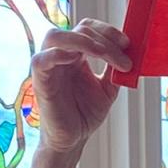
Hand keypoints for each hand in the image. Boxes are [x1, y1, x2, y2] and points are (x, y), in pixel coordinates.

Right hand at [30, 19, 131, 153]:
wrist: (74, 138)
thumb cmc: (85, 113)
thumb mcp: (107, 89)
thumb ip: (114, 70)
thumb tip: (128, 52)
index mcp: (76, 54)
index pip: (88, 28)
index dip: (108, 31)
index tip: (127, 43)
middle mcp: (61, 55)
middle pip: (78, 29)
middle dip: (104, 40)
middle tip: (124, 59)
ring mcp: (49, 66)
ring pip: (56, 36)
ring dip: (83, 41)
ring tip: (104, 55)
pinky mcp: (39, 80)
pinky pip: (41, 59)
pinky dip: (58, 54)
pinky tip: (76, 59)